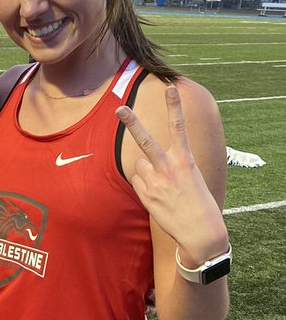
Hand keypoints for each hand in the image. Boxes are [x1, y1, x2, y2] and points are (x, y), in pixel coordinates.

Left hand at [115, 85, 227, 264]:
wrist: (200, 230)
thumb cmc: (198, 201)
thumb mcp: (190, 176)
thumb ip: (169, 164)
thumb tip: (143, 162)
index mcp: (185, 159)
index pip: (178, 127)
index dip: (174, 106)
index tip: (170, 88)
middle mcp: (168, 168)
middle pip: (146, 141)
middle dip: (132, 122)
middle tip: (120, 108)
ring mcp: (155, 182)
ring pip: (140, 165)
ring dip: (146, 171)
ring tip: (163, 186)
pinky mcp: (146, 195)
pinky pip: (138, 183)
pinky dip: (144, 187)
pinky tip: (158, 197)